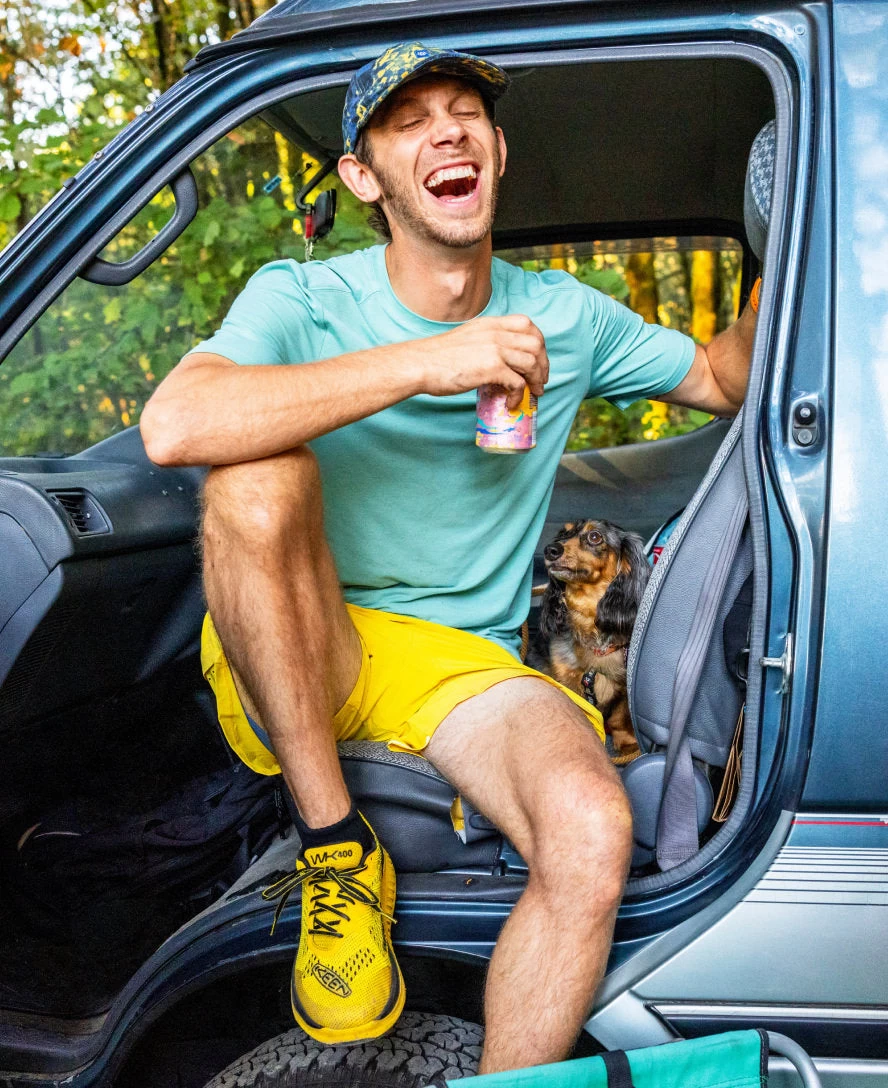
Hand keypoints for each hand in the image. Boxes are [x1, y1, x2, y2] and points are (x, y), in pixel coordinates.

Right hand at [412, 314, 549, 408]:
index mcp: (490, 324)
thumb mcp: (466, 338)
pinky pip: (518, 382)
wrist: (420, 364)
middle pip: (536, 343)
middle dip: (543, 364)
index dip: (538, 342)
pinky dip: (519, 395)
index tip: (537, 359)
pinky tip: (511, 403)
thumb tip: (498, 360)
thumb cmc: (437, 357)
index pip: (527, 324)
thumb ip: (485, 342)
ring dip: (536, 380)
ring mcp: (495, 349)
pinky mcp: (491, 368)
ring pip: (532, 362)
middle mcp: (496, 332)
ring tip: (533, 393)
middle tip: (540, 381)